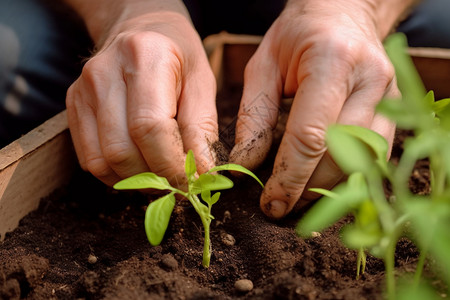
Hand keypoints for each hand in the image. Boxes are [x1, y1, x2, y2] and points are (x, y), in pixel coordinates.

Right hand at [66, 7, 217, 186]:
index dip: (172, 165)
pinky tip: (139, 168)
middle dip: (156, 179)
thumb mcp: (202, 84)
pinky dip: (117, 175)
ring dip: (137, 182)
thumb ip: (202, 128)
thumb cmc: (178, 57)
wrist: (140, 31)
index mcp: (144, 57)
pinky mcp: (73, 107)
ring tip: (162, 177)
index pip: (150, 127)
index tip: (193, 183)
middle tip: (180, 186)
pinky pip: (90, 160)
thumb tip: (202, 175)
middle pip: (123, 150)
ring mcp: (82, 90)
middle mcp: (104, 72)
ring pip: (103, 161)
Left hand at [230, 0, 402, 218]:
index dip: (289, 177)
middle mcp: (370, 80)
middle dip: (308, 190)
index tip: (271, 203)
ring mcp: (390, 95)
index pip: (311, 135)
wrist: (340, 12)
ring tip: (300, 199)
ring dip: (330, 188)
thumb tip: (245, 166)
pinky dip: (349, 175)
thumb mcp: (263, 66)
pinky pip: (376, 155)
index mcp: (332, 61)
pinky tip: (324, 183)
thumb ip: (254, 117)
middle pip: (341, 155)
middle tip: (281, 206)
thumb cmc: (297, 35)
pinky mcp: (396, 108)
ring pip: (364, 161)